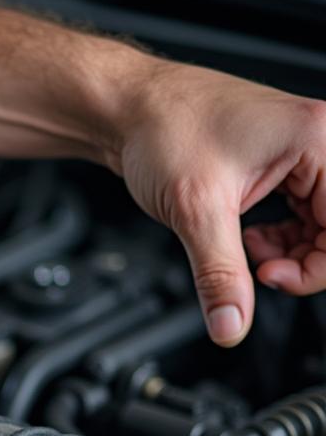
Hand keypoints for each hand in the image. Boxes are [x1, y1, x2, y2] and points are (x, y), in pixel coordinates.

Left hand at [118, 61, 325, 345]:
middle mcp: (319, 141)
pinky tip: (245, 241)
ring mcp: (301, 153)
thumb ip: (220, 275)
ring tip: (247, 255)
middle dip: (303, 262)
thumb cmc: (162, 129)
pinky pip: (300, 215)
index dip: (315, 268)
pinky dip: (276, 239)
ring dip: (288, 252)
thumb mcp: (196, 211)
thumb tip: (231, 325)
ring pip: (321, 226)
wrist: (128, 109)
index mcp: (319, 140)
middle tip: (259, 275)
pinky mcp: (281, 166)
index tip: (270, 281)